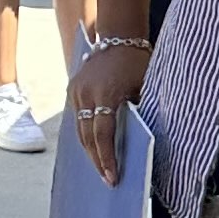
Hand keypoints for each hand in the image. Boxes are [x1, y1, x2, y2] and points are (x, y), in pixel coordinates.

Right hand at [71, 35, 148, 184]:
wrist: (120, 36)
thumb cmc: (138, 63)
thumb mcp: (145, 88)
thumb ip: (139, 114)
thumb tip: (138, 146)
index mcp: (105, 93)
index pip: (103, 134)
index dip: (107, 158)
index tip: (113, 178)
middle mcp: (86, 93)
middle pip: (87, 137)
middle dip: (98, 161)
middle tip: (108, 181)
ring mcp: (76, 91)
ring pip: (80, 130)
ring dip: (91, 150)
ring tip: (102, 168)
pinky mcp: (73, 89)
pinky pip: (78, 118)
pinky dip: (87, 134)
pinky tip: (96, 147)